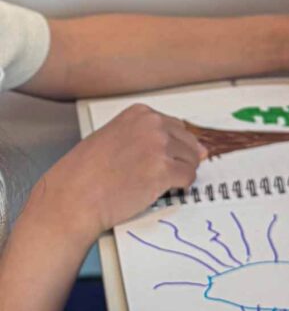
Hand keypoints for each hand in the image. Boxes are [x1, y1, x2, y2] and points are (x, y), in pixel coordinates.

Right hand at [33, 104, 205, 244]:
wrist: (75, 196)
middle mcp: (152, 125)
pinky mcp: (164, 171)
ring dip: (180, 173)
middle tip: (162, 174)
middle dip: (182, 158)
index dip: (174, 145)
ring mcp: (159, 147)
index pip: (176, 126)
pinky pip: (188, 177)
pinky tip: (161, 189)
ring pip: (191, 160)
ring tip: (156, 183)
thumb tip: (175, 144)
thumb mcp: (114, 137)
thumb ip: (144, 136)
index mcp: (140, 114)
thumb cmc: (86, 172)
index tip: (165, 156)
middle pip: (188, 141)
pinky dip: (181, 186)